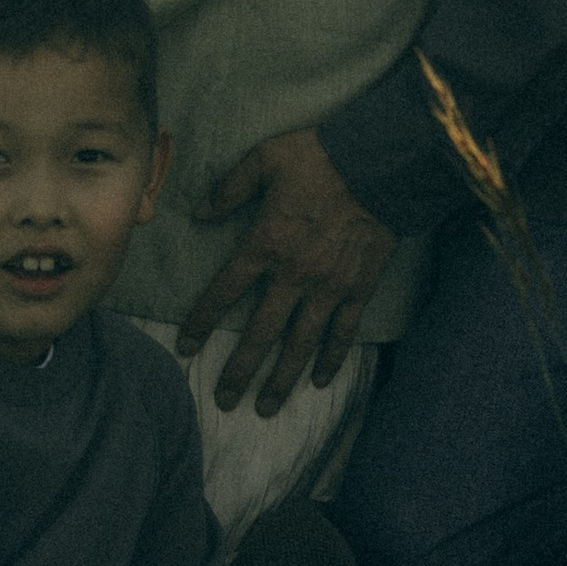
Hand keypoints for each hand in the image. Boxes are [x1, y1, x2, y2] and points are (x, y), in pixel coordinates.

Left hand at [178, 126, 398, 413]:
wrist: (380, 163)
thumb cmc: (319, 157)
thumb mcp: (264, 159)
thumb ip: (229, 188)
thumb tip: (198, 211)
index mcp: (265, 244)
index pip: (224, 291)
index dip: (202, 321)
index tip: (186, 347)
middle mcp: (294, 274)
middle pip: (260, 333)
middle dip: (239, 370)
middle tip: (223, 401)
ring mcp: (328, 287)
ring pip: (300, 344)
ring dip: (282, 379)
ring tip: (265, 408)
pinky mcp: (359, 289)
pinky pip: (342, 333)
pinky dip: (330, 359)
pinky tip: (319, 382)